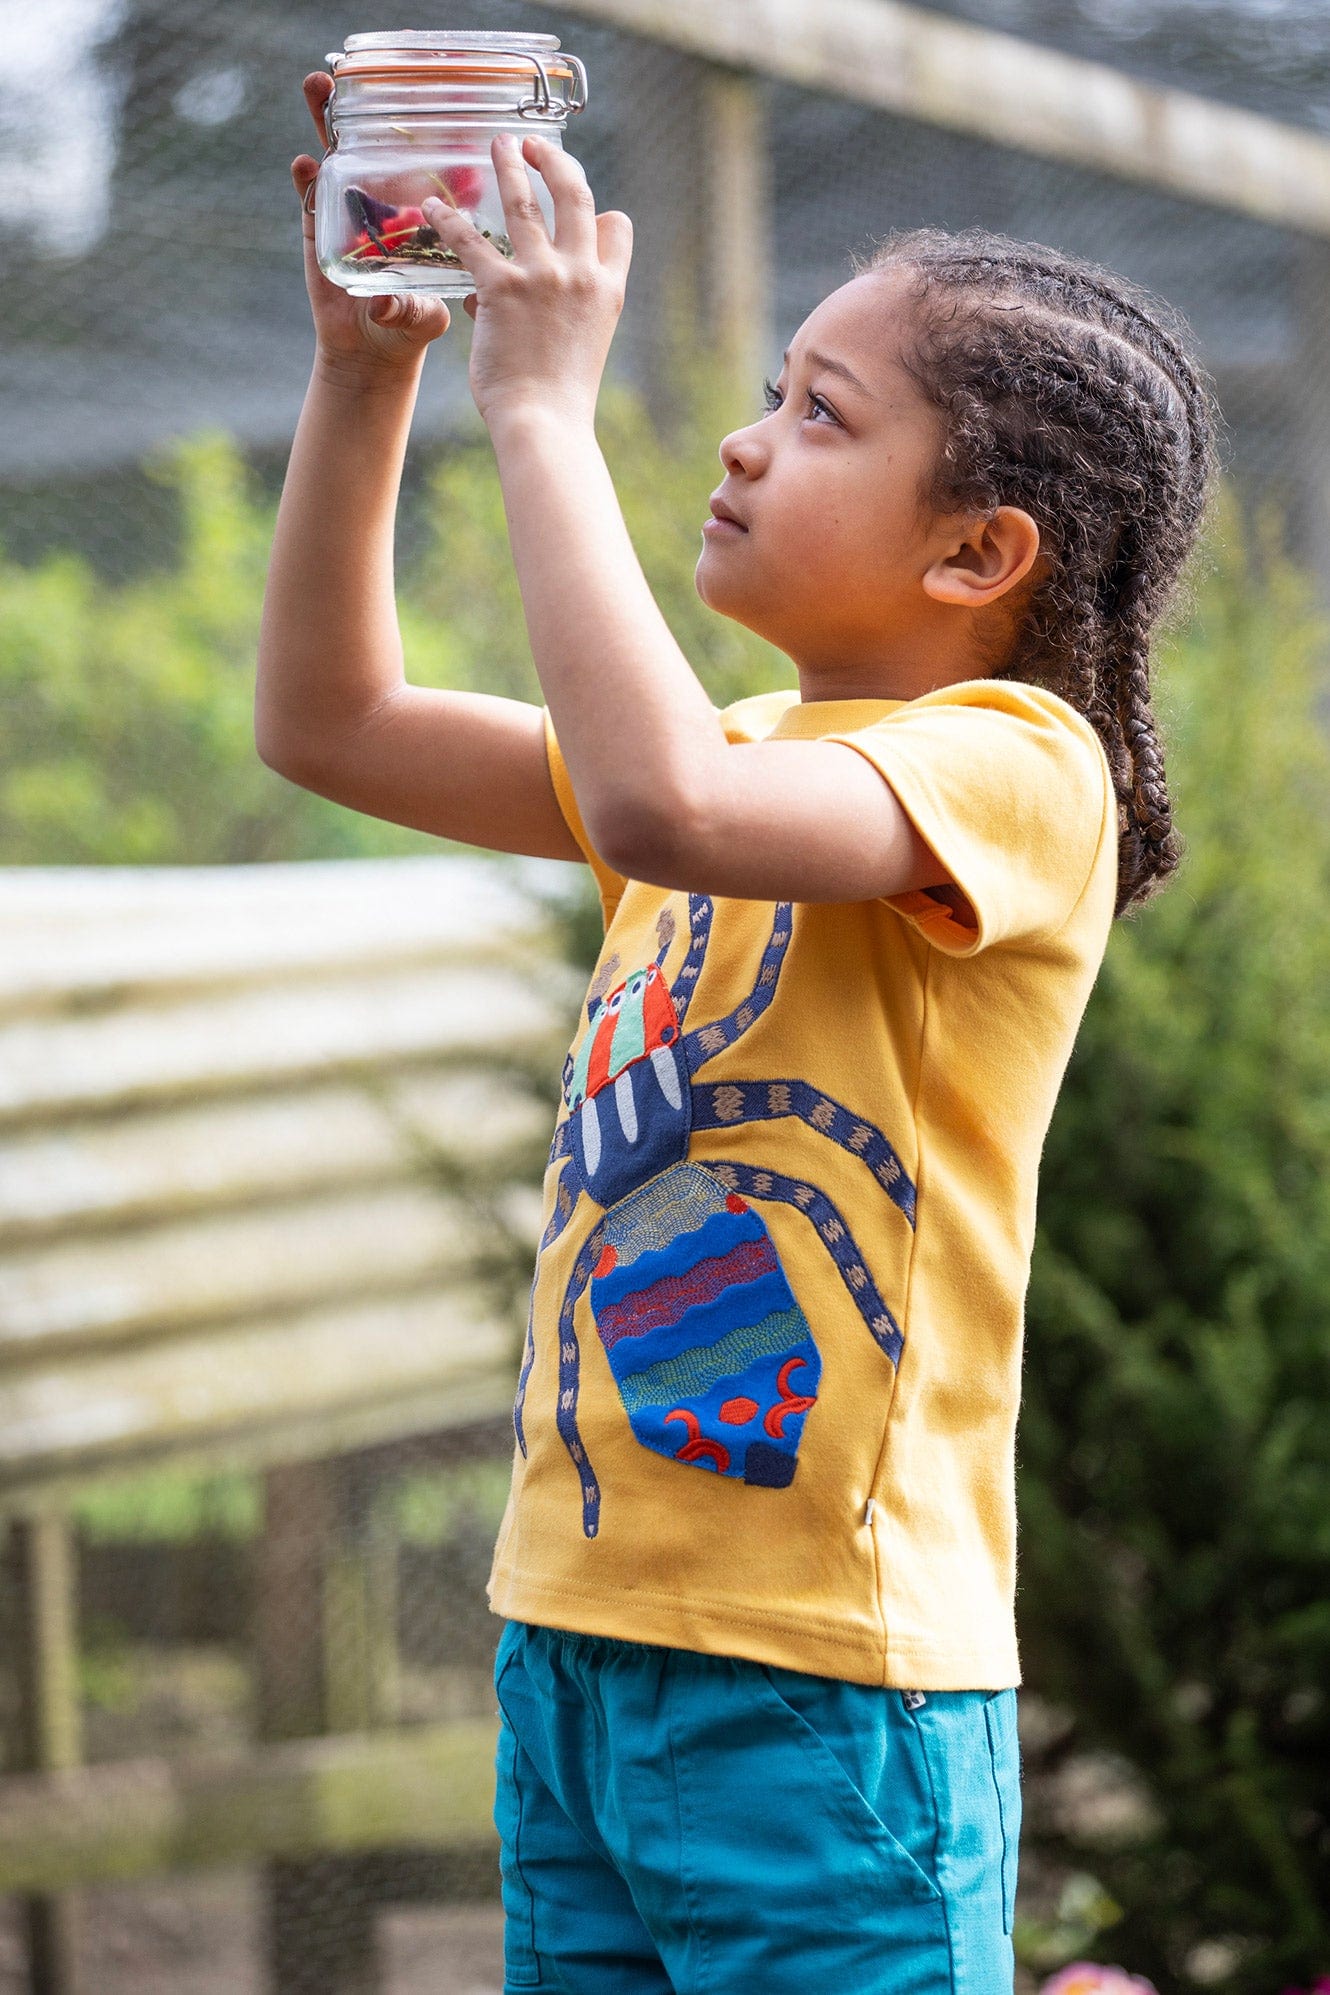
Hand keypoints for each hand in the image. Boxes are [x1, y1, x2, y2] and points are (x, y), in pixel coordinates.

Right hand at [291, 72, 451, 376]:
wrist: (372, 355)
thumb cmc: (410, 328)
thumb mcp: (425, 317)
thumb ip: (411, 310)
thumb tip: (384, 303)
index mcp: (418, 214)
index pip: (421, 162)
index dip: (419, 130)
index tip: (421, 96)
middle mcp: (384, 204)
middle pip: (373, 145)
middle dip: (362, 108)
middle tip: (350, 71)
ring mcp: (349, 214)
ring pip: (337, 158)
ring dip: (324, 122)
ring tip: (317, 86)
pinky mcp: (320, 233)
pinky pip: (311, 199)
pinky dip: (305, 180)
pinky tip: (301, 163)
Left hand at [421, 132, 631, 427]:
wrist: (546, 423)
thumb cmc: (560, 397)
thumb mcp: (582, 347)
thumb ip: (557, 310)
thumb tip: (499, 293)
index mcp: (608, 290)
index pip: (617, 229)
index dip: (602, 212)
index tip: (586, 205)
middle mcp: (581, 274)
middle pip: (575, 195)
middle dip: (554, 161)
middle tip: (533, 145)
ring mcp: (543, 277)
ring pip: (524, 202)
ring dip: (508, 167)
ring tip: (496, 145)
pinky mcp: (502, 289)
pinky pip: (471, 240)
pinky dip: (448, 220)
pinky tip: (431, 207)